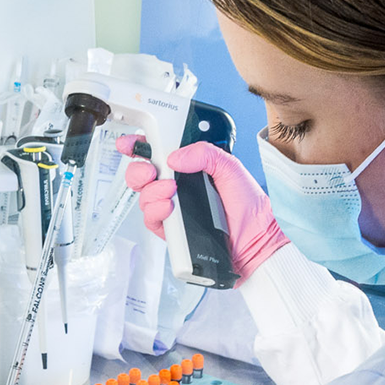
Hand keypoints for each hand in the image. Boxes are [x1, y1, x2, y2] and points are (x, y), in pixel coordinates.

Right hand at [122, 139, 289, 283]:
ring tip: (171, 192)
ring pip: (143, 197)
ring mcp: (172, 209)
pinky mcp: (171, 230)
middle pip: (142, 174)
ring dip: (152, 191)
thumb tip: (175, 157)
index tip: (129, 143)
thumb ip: (205, 154)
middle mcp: (177, 187)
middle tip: (152, 170)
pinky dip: (156, 212)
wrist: (255, 242)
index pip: (159, 153)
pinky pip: (150, 219)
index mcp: (190, 168)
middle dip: (140, 170)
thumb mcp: (231, 168)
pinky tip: (170, 209)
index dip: (140, 146)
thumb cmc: (248, 207)